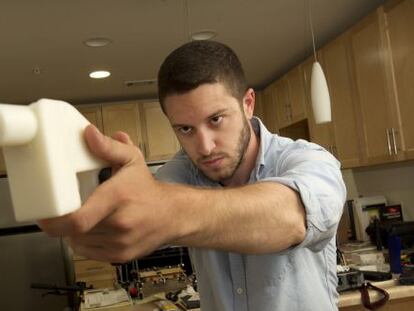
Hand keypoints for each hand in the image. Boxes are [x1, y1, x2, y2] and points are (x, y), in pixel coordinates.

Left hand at [38, 125, 177, 261]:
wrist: (172, 215)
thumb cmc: (149, 190)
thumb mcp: (131, 161)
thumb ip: (108, 147)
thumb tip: (89, 133)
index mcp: (118, 197)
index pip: (78, 219)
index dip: (54, 221)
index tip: (44, 215)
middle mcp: (120, 223)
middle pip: (75, 230)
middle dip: (65, 221)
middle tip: (63, 210)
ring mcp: (120, 243)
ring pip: (78, 242)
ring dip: (75, 231)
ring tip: (87, 215)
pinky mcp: (120, 256)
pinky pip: (88, 252)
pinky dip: (85, 241)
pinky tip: (95, 228)